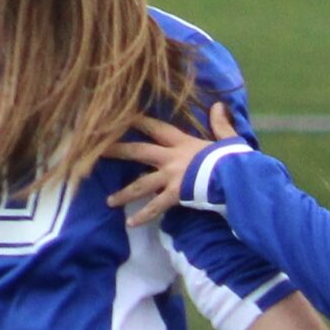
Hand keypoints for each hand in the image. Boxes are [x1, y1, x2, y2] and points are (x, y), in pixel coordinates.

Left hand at [109, 101, 238, 227]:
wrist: (233, 177)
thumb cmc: (231, 158)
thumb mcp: (227, 139)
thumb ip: (221, 124)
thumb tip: (219, 105)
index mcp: (181, 142)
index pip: (155, 127)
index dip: (138, 121)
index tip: (121, 116)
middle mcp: (170, 158)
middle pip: (138, 151)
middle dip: (117, 150)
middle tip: (96, 151)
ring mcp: (170, 177)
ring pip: (141, 184)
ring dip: (124, 193)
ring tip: (109, 201)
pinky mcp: (174, 195)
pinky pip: (156, 207)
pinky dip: (144, 216)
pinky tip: (131, 224)